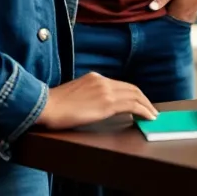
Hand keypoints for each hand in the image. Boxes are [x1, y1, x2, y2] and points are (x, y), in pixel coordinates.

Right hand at [36, 72, 156, 128]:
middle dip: (143, 99)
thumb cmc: (52, 106)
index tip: (139, 102)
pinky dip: (144, 110)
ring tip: (152, 115)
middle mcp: (102, 81)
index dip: (132, 94)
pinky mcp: (107, 103)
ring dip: (147, 106)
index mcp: (94, 78)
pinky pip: (133, 105)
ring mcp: (106, 91)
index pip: (120, 84)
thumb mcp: (73, 95)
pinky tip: (148, 117)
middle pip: (131, 88)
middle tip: (151, 110)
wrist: (44, 106)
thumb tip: (95, 106)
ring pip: (135, 96)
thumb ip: (87, 96)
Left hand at [150, 0, 196, 22]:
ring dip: (180, 16)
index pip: (171, 22)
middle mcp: (187, 15)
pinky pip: (191, 14)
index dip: (165, 21)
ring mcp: (194, 12)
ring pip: (185, 18)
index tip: (160, 18)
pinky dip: (187, 13)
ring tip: (175, 10)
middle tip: (168, 13)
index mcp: (180, 13)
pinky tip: (184, 6)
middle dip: (173, 19)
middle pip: (178, 21)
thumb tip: (151, 8)